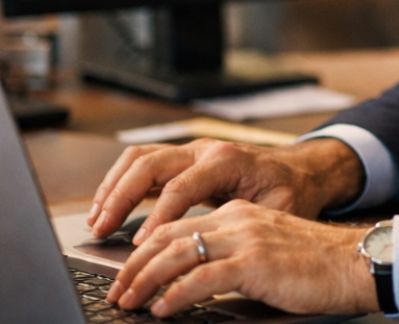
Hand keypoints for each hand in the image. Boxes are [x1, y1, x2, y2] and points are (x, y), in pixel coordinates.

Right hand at [86, 138, 363, 241]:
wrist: (302, 171)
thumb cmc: (292, 193)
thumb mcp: (278, 211)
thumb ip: (244, 224)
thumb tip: (213, 248)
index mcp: (227, 160)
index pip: (181, 187)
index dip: (158, 216)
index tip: (142, 244)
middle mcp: (204, 149)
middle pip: (149, 164)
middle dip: (120, 197)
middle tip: (100, 229)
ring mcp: (191, 151)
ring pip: (139, 158)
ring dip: (113, 187)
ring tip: (96, 219)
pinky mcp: (183, 159)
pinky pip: (143, 163)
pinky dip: (120, 183)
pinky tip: (108, 208)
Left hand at [106, 199, 378, 316]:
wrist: (355, 263)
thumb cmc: (317, 266)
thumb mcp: (267, 252)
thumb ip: (233, 259)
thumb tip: (195, 283)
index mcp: (237, 214)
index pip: (177, 227)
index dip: (146, 251)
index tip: (128, 274)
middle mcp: (236, 219)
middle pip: (168, 237)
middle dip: (135, 266)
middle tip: (117, 290)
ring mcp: (245, 239)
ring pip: (177, 253)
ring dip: (145, 280)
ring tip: (128, 301)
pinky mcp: (254, 263)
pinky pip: (202, 277)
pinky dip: (176, 294)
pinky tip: (162, 309)